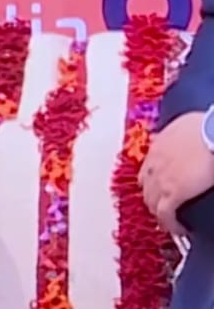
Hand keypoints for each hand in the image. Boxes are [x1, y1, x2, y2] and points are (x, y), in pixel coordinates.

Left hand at [140, 111, 213, 234]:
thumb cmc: (208, 126)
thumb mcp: (191, 124)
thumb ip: (185, 131)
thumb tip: (191, 131)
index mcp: (159, 145)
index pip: (149, 167)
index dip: (154, 179)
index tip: (162, 187)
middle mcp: (154, 162)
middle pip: (146, 186)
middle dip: (153, 198)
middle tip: (165, 207)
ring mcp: (161, 178)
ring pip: (151, 202)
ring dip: (159, 212)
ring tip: (171, 220)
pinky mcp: (172, 193)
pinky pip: (164, 214)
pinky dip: (170, 223)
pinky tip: (179, 229)